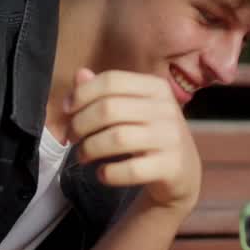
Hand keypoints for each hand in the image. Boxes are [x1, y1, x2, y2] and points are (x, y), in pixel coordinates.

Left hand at [66, 68, 200, 212]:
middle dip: (80, 124)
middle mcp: (166, 109)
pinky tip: (102, 174)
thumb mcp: (131, 108)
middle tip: (72, 137)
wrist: (182, 172)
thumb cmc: (150, 135)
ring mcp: (170, 138)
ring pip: (117, 138)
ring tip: (83, 156)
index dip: (81, 94)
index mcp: (156, 87)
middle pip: (109, 109)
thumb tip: (80, 75)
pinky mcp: (171, 166)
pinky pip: (130, 170)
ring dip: (90, 149)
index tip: (67, 111)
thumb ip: (105, 92)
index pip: (111, 81)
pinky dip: (108, 173)